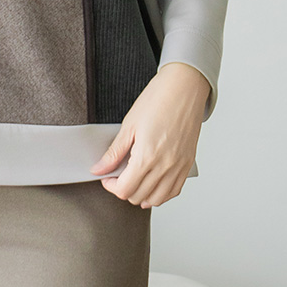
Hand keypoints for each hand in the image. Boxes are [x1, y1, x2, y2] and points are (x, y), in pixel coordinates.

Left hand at [94, 60, 210, 208]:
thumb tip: (98, 169)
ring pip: (156, 200)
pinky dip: (161, 193)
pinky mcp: (187, 164)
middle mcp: (164, 166)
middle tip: (120, 175)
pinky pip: (173, 192)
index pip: (124, 190)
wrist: (184, 87)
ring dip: (142, 194)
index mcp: (147, 156)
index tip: (108, 177)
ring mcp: (178, 167)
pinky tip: (152, 182)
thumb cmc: (158, 100)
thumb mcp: (129, 125)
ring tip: (136, 179)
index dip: (111, 186)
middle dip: (124, 189)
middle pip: (138, 196)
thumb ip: (114, 152)